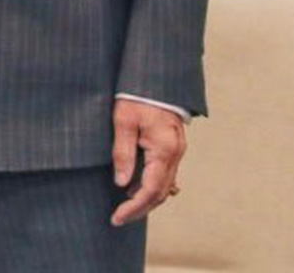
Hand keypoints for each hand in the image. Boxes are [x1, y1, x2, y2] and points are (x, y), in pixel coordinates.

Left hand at [110, 99, 185, 225]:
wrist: (155, 76)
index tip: (117, 217)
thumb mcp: (123, 121)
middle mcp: (175, 153)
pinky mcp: (173, 145)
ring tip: (123, 204)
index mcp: (164, 150)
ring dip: (146, 197)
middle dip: (139, 208)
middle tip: (118, 217)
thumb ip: (123, 153)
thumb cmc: (136, 95)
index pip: (151, 190)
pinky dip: (152, 184)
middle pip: (160, 193)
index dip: (134, 207)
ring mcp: (177, 150)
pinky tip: (137, 186)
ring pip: (164, 185)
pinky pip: (165, 173)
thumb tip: (122, 183)